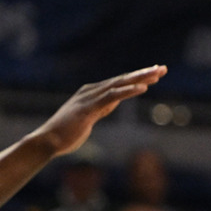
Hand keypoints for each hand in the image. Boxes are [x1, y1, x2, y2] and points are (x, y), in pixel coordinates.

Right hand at [28, 65, 165, 156]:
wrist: (47, 142)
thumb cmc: (66, 134)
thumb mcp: (90, 118)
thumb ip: (101, 109)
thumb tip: (115, 102)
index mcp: (92, 93)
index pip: (119, 82)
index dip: (137, 76)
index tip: (155, 72)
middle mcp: (91, 92)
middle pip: (122, 79)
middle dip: (143, 73)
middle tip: (163, 68)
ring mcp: (89, 98)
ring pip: (119, 84)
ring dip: (139, 78)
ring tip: (157, 74)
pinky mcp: (88, 108)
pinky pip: (112, 97)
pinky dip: (128, 91)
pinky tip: (143, 88)